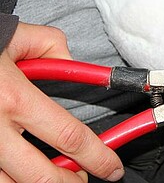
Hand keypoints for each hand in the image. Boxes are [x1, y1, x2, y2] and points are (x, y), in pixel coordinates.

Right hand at [0, 22, 123, 181]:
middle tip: (85, 178)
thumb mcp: (20, 36)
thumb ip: (55, 49)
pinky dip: (11, 180)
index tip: (111, 167)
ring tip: (56, 177)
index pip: (69, 137)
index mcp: (14, 98)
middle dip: (71, 182)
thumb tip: (74, 65)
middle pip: (41, 176)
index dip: (97, 157)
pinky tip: (23, 174)